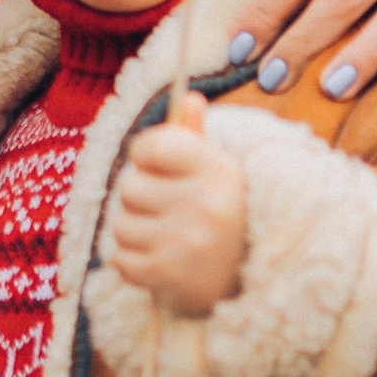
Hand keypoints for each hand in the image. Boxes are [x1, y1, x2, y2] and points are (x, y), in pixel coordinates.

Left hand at [108, 105, 246, 315]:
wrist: (254, 278)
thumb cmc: (225, 212)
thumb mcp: (218, 170)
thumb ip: (195, 136)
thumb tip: (189, 98)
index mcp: (216, 170)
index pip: (152, 145)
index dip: (144, 153)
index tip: (154, 163)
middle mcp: (204, 205)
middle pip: (129, 187)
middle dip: (141, 198)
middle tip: (166, 208)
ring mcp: (187, 243)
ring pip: (121, 226)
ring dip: (137, 232)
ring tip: (166, 236)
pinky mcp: (171, 277)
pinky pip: (121, 261)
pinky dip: (135, 263)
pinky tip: (162, 260)